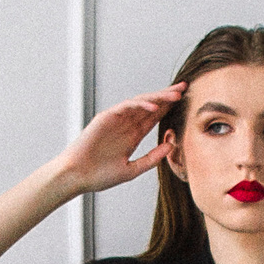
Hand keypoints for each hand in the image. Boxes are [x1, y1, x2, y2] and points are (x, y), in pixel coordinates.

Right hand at [58, 86, 184, 193]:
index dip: (169, 108)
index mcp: (132, 136)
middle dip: (167, 96)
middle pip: (150, 106)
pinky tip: (154, 106)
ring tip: (174, 93)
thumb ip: (151, 158)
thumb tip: (171, 146)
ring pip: (141, 102)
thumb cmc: (99, 176)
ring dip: (158, 97)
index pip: (154, 118)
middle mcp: (125, 124)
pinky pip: (126, 107)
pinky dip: (140, 105)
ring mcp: (116, 119)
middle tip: (185, 87)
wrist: (77, 176)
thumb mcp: (132, 169)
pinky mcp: (106, 117)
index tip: (185, 102)